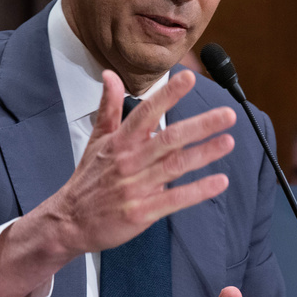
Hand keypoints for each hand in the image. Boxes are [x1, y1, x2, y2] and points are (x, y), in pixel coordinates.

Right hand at [0, 68, 236, 296]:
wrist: (68, 222)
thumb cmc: (88, 180)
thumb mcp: (96, 139)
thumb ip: (108, 106)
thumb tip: (110, 75)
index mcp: (119, 142)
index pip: (146, 112)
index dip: (168, 95)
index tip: (188, 77)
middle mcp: (128, 162)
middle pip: (168, 138)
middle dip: (200, 125)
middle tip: (228, 114)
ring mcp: (134, 188)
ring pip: (175, 166)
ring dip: (204, 154)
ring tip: (228, 142)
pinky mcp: (140, 213)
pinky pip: (174, 200)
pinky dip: (198, 191)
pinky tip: (219, 182)